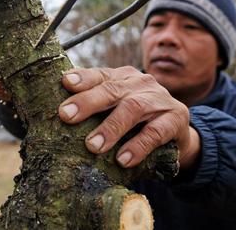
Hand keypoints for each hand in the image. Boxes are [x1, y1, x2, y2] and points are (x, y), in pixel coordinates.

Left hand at [58, 66, 199, 168]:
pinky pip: (155, 132)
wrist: (176, 131)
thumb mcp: (116, 108)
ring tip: (93, 146)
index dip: (83, 78)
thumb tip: (58, 117)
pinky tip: (123, 159)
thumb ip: (94, 107)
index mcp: (122, 77)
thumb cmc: (136, 120)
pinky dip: (138, 146)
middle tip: (66, 115)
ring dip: (111, 127)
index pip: (100, 75)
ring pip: (133, 108)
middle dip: (88, 102)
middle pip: (112, 90)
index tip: (65, 82)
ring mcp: (159, 99)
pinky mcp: (175, 119)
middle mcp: (140, 83)